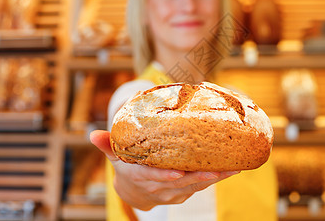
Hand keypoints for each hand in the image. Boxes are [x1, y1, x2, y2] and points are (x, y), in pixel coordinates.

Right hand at [90, 130, 238, 210]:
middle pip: (181, 183)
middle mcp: (159, 187)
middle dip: (200, 177)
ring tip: (232, 167)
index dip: (165, 176)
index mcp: (142, 175)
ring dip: (215, 178)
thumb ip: (108, 144)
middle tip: (218, 169)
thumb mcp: (116, 156)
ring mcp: (173, 191)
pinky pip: (201, 185)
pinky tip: (232, 169)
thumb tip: (92, 134)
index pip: (154, 177)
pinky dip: (216, 178)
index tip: (178, 172)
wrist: (134, 190)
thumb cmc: (128, 166)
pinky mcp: (184, 191)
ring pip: (195, 185)